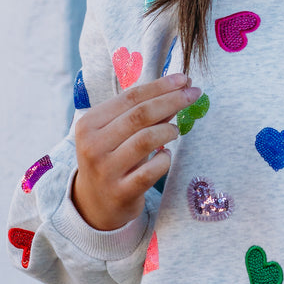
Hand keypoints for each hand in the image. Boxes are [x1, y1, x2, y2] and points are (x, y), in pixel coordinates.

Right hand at [72, 73, 200, 230]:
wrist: (94, 203)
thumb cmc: (110, 158)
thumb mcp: (116, 133)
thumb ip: (142, 113)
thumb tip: (178, 90)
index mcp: (89, 123)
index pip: (130, 97)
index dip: (160, 86)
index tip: (184, 79)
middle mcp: (93, 145)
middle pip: (140, 115)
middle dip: (172, 100)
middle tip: (194, 94)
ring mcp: (105, 170)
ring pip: (146, 140)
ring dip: (168, 130)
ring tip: (175, 130)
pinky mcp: (121, 192)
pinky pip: (151, 171)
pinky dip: (164, 159)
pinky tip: (166, 156)